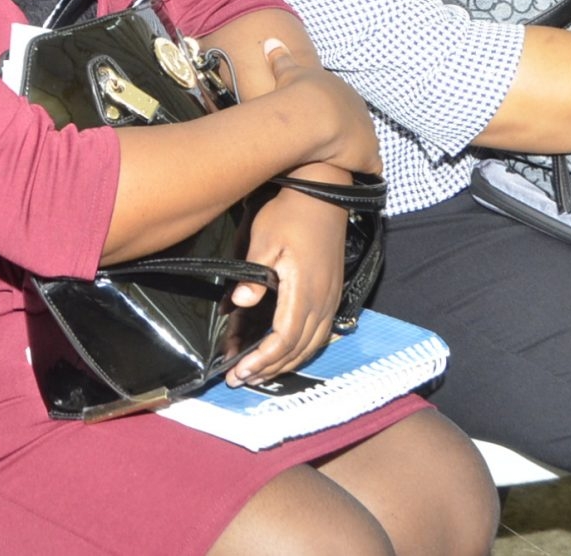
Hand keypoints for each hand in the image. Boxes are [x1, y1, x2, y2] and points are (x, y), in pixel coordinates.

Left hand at [227, 184, 346, 385]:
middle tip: (240, 379)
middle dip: (269, 368)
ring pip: (311, 345)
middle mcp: (323, 300)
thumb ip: (253, 275)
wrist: (323, 191)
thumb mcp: (264, 239)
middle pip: (298, 349)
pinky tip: (283, 353)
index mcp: (305, 289)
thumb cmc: (290, 213)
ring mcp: (330, 298)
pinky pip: (319, 333)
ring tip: (257, 372)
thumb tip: (238, 303)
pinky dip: (299, 349)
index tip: (240, 370)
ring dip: (285, 362)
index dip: (263, 359)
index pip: (285, 337)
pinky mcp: (332, 292)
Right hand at [264, 40, 381, 174]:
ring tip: (336, 160)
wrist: (311, 114)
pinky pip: (370, 166)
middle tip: (325, 142)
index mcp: (342, 91)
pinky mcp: (368, 156)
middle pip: (355, 122)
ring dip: (354, 151)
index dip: (330, 112)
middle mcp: (359, 110)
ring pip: (364, 143)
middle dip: (344, 131)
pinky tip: (352, 175)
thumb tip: (269, 41)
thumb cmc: (299, 93)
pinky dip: (363, 169)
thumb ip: (280, 58)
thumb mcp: (288, 72)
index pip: (340, 102)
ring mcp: (367, 134)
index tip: (318, 119)